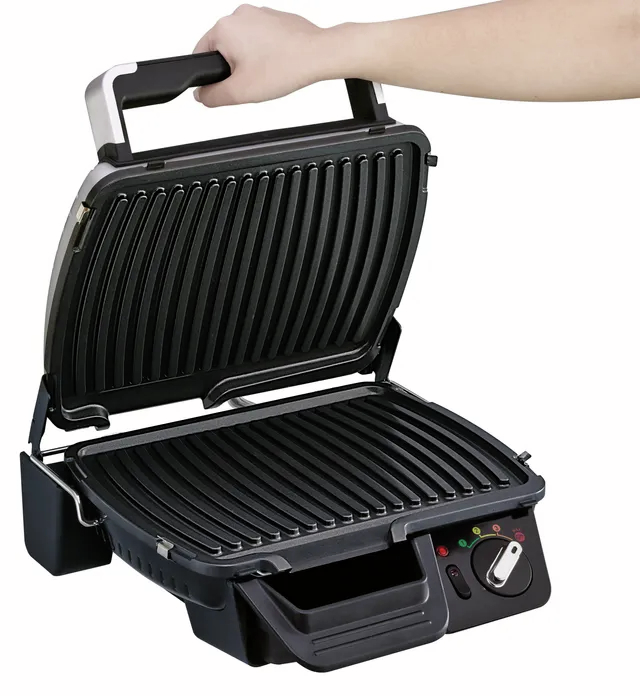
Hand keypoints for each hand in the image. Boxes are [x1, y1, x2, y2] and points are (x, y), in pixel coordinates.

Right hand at [193, 5, 333, 106]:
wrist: (318, 55)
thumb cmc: (285, 67)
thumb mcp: (240, 92)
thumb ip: (213, 96)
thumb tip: (201, 96)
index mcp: (223, 28)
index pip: (200, 55)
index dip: (211, 77)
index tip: (228, 86)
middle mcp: (238, 15)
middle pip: (223, 50)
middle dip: (234, 69)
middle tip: (253, 82)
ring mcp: (258, 14)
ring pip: (243, 45)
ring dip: (251, 62)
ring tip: (268, 73)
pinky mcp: (274, 18)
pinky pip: (262, 40)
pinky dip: (267, 54)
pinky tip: (278, 64)